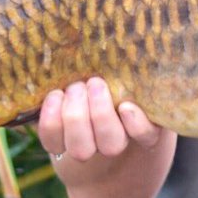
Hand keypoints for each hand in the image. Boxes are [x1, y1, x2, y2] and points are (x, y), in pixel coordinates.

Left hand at [36, 77, 164, 164]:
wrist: (82, 90)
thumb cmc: (112, 75)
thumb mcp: (126, 71)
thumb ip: (131, 69)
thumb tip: (133, 48)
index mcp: (140, 126)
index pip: (146, 135)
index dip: (137, 125)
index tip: (126, 106)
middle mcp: (114, 143)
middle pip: (111, 145)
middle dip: (100, 113)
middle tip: (95, 82)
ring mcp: (85, 147)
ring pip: (81, 149)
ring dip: (75, 116)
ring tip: (74, 88)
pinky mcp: (58, 144)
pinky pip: (52, 142)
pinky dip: (51, 119)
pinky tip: (55, 96)